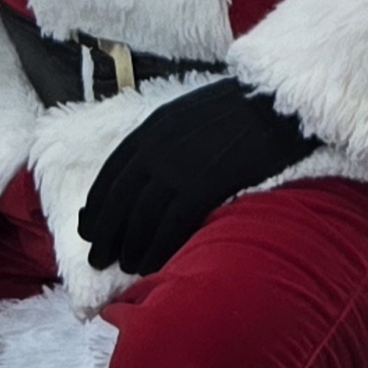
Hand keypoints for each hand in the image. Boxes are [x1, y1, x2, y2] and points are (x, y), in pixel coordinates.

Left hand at [80, 77, 319, 278]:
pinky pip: (169, 226)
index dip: (97, 204)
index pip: (111, 173)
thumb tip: (150, 169)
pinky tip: (152, 265)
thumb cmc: (241, 106)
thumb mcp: (190, 112)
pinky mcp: (201, 186)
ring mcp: (177, 167)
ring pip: (140, 217)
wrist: (279, 100)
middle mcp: (156, 147)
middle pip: (119, 200)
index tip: (88, 226)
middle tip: (98, 258)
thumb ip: (166, 138)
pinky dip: (157, 249)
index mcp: (152, 127)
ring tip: (125, 267)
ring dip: (129, 246)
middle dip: (105, 232)